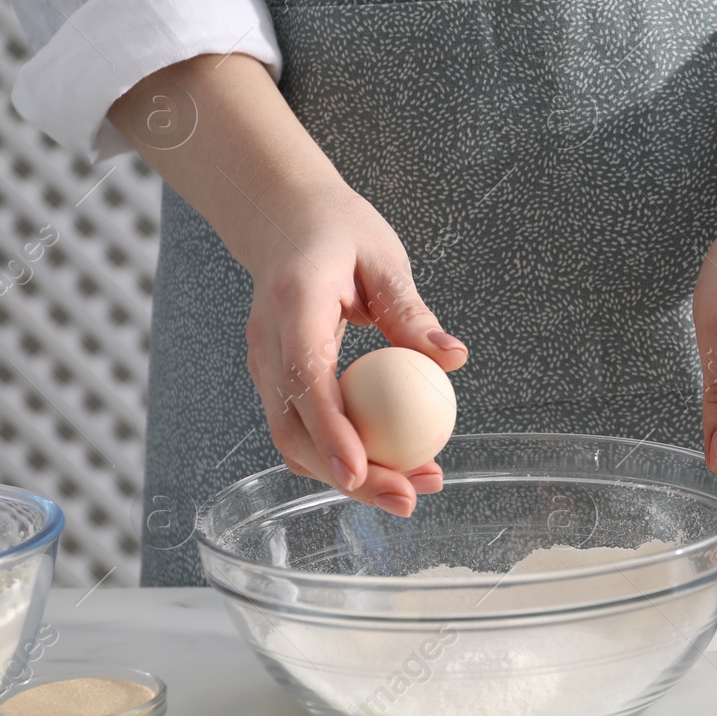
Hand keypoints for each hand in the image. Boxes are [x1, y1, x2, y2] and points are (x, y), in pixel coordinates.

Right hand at [107, 53, 467, 513]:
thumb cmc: (338, 230)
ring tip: (412, 488)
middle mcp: (267, 343)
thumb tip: (453, 360)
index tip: (360, 471)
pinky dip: (340, 453)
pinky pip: (302, 426)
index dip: (331, 431)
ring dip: (349, 474)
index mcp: (293, 305)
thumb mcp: (384, 258)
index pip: (306, 379)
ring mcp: (263, 364)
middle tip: (409, 498)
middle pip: (294, 428)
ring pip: (294, 439)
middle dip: (347, 476)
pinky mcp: (275, 377)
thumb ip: (412, 311)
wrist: (282, 217)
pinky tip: (387, 466)